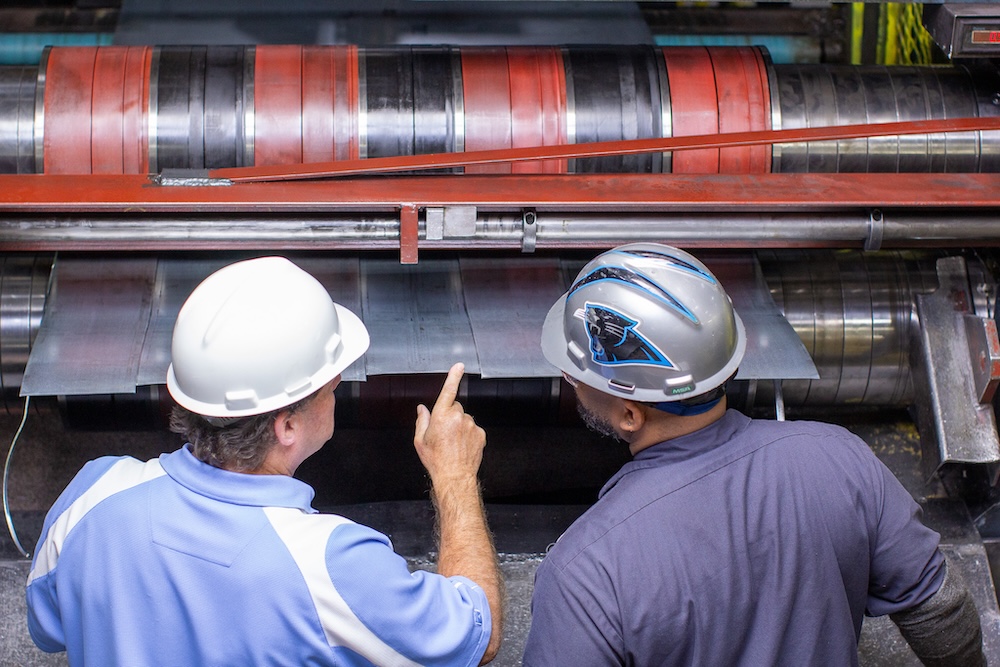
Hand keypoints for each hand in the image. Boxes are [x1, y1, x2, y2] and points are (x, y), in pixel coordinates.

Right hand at [413, 363, 485, 484]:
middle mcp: (458, 417)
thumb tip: (422, 409)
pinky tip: (462, 446)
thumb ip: (421, 421)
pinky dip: (468, 434)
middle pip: (454, 407)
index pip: (448, 391)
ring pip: (464, 418)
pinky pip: (473, 428)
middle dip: (449, 415)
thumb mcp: (420, 441)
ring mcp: (471, 425)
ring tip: (453, 443)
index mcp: (441, 416)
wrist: (454, 477)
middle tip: (444, 433)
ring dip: (459, 425)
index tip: (459, 366)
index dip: (454, 376)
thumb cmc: (436, 460)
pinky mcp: (481, 433)